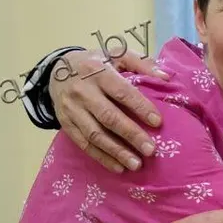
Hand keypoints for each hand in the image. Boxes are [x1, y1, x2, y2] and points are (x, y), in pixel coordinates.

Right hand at [49, 48, 168, 171]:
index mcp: (98, 72)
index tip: (157, 122)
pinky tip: (118, 167)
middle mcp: (83, 92)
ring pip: (95, 134)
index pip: (121, 92)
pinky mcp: (65, 123)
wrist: (56, 70)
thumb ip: (141, 63)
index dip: (140, 107)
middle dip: (131, 135)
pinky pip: (83, 144)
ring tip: (136, 164)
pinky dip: (101, 157)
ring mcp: (72, 109)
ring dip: (116, 151)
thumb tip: (166, 77)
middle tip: (150, 150)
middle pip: (108, 116)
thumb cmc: (95, 63)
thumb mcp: (115, 54)